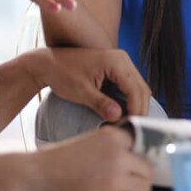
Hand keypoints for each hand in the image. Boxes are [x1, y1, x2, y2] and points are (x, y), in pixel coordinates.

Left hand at [27, 47, 150, 120]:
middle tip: (133, 130)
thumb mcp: (81, 91)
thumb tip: (118, 117)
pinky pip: (129, 87)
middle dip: (139, 110)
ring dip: (136, 106)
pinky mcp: (116, 69)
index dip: (136, 110)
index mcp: (116, 61)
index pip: (135, 89)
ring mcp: (120, 63)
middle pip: (141, 88)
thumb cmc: (62, 74)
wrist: (48, 64)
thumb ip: (100, 104)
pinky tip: (124, 115)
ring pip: (137, 88)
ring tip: (128, 125)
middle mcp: (122, 59)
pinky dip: (129, 101)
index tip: (132, 128)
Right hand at [27, 126, 152, 190]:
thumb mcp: (87, 143)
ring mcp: (115, 176)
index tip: (139, 165)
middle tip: (129, 184)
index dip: (141, 158)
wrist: (31, 177)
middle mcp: (118, 153)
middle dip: (140, 177)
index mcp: (112, 136)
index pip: (144, 146)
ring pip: (144, 187)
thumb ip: (110, 148)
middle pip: (148, 168)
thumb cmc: (54, 161)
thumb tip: (132, 161)